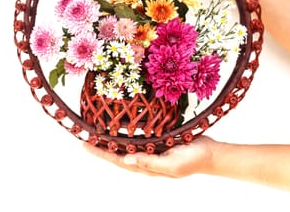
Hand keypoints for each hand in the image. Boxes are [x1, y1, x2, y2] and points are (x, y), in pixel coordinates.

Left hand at [83, 135, 215, 177]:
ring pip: (125, 145)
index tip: (85, 145)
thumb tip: (126, 160)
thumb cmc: (192, 161)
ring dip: (110, 140)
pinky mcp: (156, 141)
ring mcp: (150, 150)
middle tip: (84, 138)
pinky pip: (137, 138)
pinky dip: (125, 134)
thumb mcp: (171, 165)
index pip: (117, 160)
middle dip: (100, 147)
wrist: (211, 153)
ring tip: (95, 133)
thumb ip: (149, 163)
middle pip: (117, 153)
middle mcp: (144, 159)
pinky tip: (118, 128)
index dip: (101, 152)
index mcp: (146, 167)